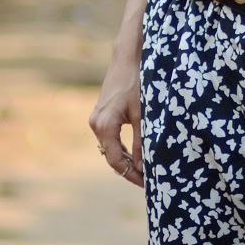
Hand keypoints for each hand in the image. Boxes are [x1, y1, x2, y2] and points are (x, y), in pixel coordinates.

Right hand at [88, 58, 143, 187]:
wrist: (126, 59)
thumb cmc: (135, 84)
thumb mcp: (142, 115)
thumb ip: (142, 141)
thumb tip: (143, 166)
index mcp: (104, 126)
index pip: (116, 160)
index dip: (131, 175)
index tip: (146, 184)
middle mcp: (96, 125)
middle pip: (111, 156)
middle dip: (129, 170)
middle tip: (148, 180)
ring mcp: (96, 120)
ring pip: (110, 148)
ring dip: (126, 159)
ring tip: (145, 170)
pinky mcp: (101, 115)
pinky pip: (110, 138)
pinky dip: (122, 148)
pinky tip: (136, 154)